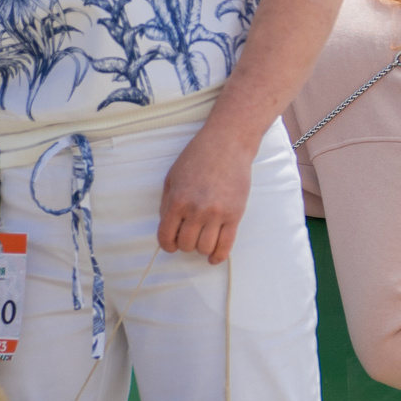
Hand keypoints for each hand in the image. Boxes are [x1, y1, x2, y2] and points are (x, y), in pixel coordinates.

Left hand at [158, 128, 255, 263]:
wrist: (228, 143)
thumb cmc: (199, 157)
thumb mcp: (172, 177)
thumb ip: (167, 203)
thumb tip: (168, 226)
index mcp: (177, 201)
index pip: (166, 236)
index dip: (167, 245)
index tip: (170, 244)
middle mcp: (196, 210)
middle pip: (186, 245)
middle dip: (184, 244)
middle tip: (188, 237)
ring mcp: (217, 214)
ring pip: (205, 248)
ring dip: (201, 248)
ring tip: (202, 240)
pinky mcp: (235, 214)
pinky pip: (226, 245)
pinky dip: (218, 256)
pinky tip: (214, 257)